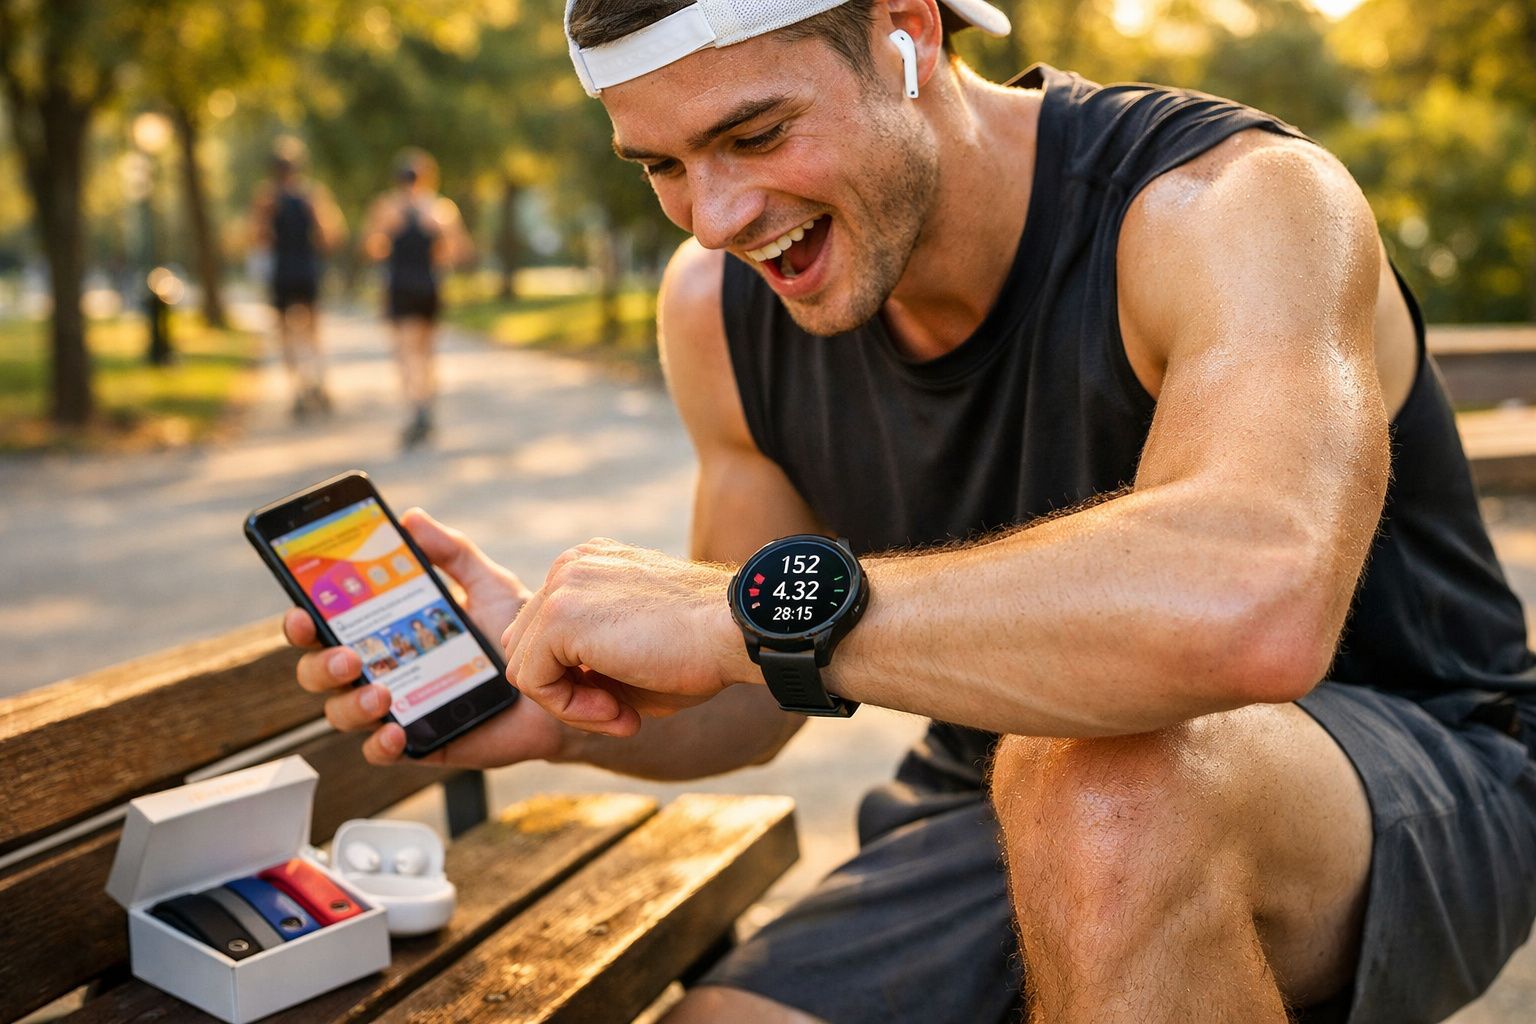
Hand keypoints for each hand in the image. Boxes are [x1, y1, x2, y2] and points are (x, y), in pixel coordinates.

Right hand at [284, 508, 569, 767]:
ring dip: (350, 705)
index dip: (303, 619)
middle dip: (321, 664)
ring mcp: (397, 707)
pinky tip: (396, 730)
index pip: (327, 624)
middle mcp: (381, 668)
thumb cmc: (514, 632)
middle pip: (321, 670)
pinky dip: (380, 744)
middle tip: (348, 656)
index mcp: (384, 629)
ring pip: (342, 713)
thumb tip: (412, 518)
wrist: (560, 680)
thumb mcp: (486, 584)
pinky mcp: (422, 743)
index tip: (303, 608)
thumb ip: (451, 553)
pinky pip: (383, 752)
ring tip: (379, 692)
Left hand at [499, 539, 745, 736]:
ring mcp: (562, 585)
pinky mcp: (560, 614)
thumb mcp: (633, 654)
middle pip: (526, 646)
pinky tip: (618, 712)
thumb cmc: (701, 649)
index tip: (626, 701)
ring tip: (621, 714)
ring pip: (524, 666)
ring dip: (568, 704)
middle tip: (620, 712)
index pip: (547, 633)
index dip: (578, 678)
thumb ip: (589, 664)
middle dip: (567, 690)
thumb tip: (558, 695)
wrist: (736, 632)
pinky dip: (569, 710)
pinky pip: (532, 681)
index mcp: (589, 567)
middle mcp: (570, 566)